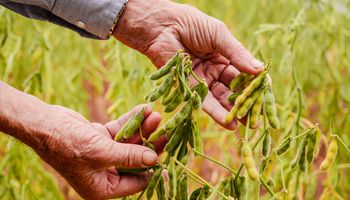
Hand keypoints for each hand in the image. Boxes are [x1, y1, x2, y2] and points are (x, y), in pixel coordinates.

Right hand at [14, 103, 163, 198]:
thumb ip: (129, 157)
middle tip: (167, 130)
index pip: (137, 181)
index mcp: (104, 188)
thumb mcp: (101, 153)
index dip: (153, 168)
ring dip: (143, 129)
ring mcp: (104, 154)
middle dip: (151, 144)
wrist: (43, 124)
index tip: (169, 153)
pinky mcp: (101, 138)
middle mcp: (105, 173)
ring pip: (130, 142)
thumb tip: (154, 160)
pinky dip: (131, 121)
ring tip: (156, 115)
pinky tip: (143, 109)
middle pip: (136, 159)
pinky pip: (121, 131)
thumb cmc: (68, 145)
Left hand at [114, 0, 263, 129]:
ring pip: (221, 98)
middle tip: (258, 118)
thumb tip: (260, 70)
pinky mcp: (189, 88)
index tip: (266, 97)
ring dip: (233, 112)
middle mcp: (214, 71)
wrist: (162, 26)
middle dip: (245, 103)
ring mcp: (202, 80)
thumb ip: (237, 53)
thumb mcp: (219, 36)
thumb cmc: (191, 24)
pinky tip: (229, 123)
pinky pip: (204, 102)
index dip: (254, 85)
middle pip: (234, 90)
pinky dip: (216, 113)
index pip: (244, 73)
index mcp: (225, 56)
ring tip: (246, 125)